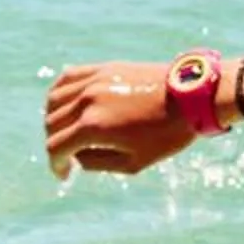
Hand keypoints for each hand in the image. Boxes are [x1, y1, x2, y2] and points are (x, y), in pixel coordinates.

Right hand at [43, 60, 193, 177]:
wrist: (191, 97)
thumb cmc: (167, 134)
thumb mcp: (133, 162)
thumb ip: (97, 163)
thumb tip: (75, 158)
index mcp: (94, 126)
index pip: (56, 147)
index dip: (55, 165)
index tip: (64, 174)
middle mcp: (87, 101)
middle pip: (52, 124)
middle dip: (56, 144)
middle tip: (69, 156)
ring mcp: (94, 81)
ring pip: (54, 100)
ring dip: (54, 119)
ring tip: (66, 131)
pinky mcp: (103, 69)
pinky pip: (68, 77)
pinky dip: (59, 93)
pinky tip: (65, 104)